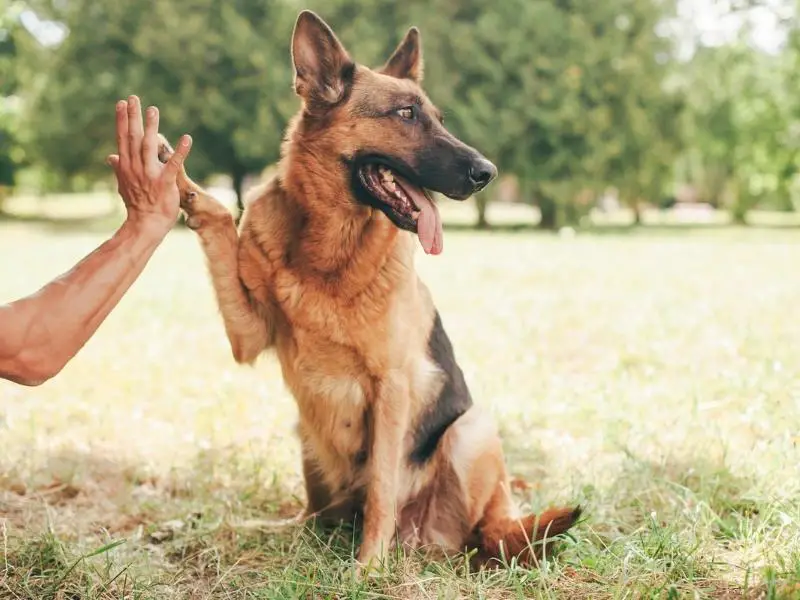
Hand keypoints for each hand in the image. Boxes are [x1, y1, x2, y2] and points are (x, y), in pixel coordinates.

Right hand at [106, 95, 192, 234]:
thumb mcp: (124, 185)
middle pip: (133, 137)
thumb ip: (119, 168)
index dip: (122, 120)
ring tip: (153, 110)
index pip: (122, 138)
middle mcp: (135, 167)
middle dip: (133, 117)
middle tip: (134, 98)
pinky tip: (187, 138)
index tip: (122, 103)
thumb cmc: (137, 205)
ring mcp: (149, 174)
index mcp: (126, 166)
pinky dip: (181, 151)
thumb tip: (110, 156)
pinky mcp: (164, 182)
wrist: (146, 224)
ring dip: (152, 127)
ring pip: (149, 146)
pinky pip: (174, 164)